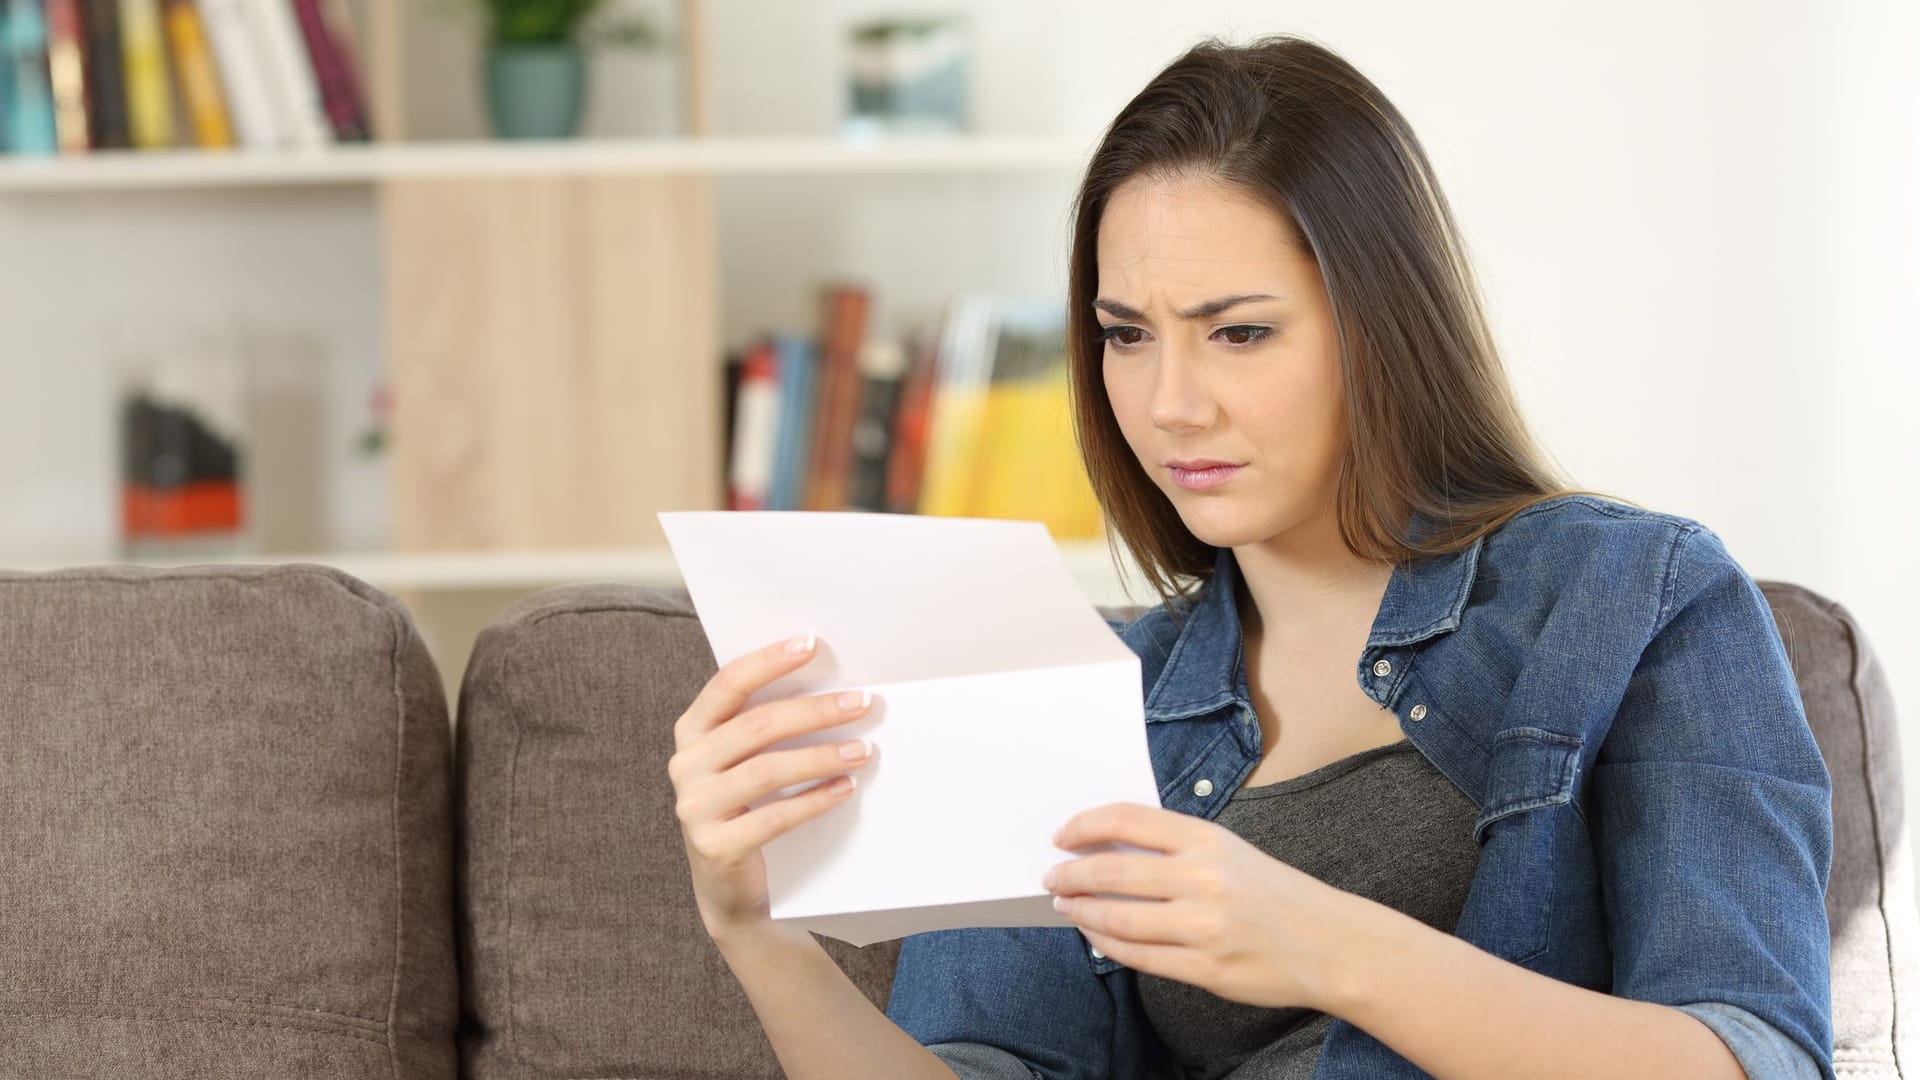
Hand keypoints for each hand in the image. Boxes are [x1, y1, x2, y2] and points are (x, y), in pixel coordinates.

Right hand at [668, 633, 874, 940]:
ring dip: (822, 756)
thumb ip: (767, 726)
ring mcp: (695, 807)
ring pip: (767, 771)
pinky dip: (815, 801)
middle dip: (815, 711)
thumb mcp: (746, 761)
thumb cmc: (748, 809)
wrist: (730, 888)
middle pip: (756, 725)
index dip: (769, 661)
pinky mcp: (716, 846)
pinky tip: (845, 788)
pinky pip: (775, 817)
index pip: (728, 683)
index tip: (812, 645)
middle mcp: (686, 764)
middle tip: (862, 704)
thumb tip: (832, 686)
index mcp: (692, 731)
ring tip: (864, 750)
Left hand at [1044, 802, 1368, 1010]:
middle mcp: (1203, 879)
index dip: (1084, 825)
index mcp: (1209, 840)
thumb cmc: (1275, 894)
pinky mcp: (1205, 969)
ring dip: (1081, 911)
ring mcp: (1203, 927)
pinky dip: (1106, 943)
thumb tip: (1105, 849)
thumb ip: (1176, 848)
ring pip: (1117, 919)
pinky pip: (1138, 956)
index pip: (1128, 820)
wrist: (1330, 944)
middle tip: (1052, 877)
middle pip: (1111, 872)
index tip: (1062, 836)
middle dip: (1070, 875)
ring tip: (1065, 905)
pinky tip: (1095, 934)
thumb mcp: (1230, 851)